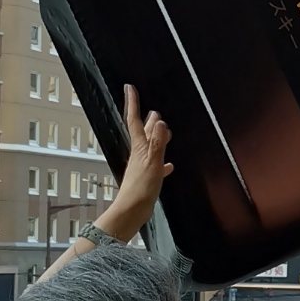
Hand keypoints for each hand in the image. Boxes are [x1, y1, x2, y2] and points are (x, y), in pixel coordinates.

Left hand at [106, 84, 172, 232]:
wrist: (131, 213)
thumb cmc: (141, 188)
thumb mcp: (152, 163)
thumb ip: (157, 142)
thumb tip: (160, 120)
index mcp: (139, 148)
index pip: (135, 121)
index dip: (132, 104)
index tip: (129, 87)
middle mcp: (139, 154)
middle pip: (142, 132)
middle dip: (146, 119)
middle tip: (151, 108)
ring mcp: (142, 167)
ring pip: (150, 147)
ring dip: (156, 137)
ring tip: (162, 129)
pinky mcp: (147, 179)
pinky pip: (156, 165)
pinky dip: (163, 161)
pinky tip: (170, 166)